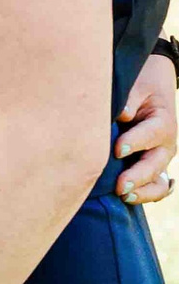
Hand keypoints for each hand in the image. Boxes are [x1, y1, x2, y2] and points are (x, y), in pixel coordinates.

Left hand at [116, 52, 175, 204]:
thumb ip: (129, 100)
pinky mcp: (152, 166)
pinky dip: (146, 194)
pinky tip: (130, 199)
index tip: (117, 150)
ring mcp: (160, 158)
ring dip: (144, 192)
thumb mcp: (136, 85)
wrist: (151, 84)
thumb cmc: (140, 84)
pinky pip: (155, 186)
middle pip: (156, 163)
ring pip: (159, 181)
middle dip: (138, 176)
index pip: (152, 134)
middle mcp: (165, 144)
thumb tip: (121, 115)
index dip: (135, 142)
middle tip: (120, 186)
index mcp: (163, 122)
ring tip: (124, 196)